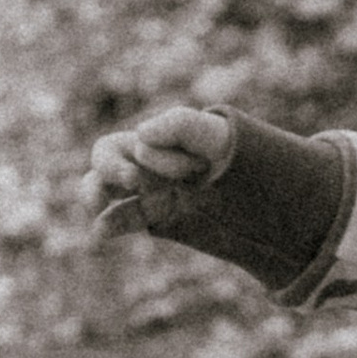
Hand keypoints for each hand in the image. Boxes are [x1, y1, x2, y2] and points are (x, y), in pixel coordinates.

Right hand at [83, 106, 233, 238]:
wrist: (262, 192)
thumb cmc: (238, 153)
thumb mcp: (215, 133)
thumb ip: (180, 125)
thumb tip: (140, 135)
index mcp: (160, 138)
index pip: (140, 143)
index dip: (161, 157)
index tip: (197, 168)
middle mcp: (148, 161)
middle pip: (106, 158)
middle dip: (111, 168)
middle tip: (136, 180)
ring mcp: (150, 190)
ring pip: (104, 188)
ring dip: (95, 193)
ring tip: (96, 205)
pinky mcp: (156, 216)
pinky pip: (123, 218)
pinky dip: (109, 224)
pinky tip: (101, 232)